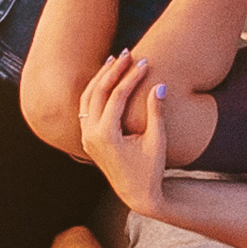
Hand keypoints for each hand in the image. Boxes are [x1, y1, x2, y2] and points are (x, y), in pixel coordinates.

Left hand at [77, 52, 170, 212]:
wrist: (137, 194)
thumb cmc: (151, 170)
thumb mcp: (157, 141)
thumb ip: (156, 113)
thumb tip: (160, 85)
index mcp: (106, 135)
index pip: (116, 96)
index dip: (132, 77)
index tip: (145, 62)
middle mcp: (91, 135)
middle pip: (98, 92)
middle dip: (113, 71)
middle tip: (128, 53)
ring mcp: (86, 137)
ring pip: (88, 98)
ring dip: (100, 78)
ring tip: (114, 60)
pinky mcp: (88, 138)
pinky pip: (87, 108)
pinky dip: (96, 91)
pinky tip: (107, 79)